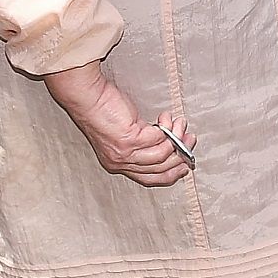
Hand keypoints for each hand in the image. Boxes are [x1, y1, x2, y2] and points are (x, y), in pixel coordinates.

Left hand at [45, 62, 194, 186]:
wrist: (87, 98)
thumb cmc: (103, 109)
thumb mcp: (123, 132)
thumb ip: (141, 141)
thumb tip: (168, 142)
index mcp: (118, 164)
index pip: (149, 179)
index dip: (170, 174)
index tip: (184, 164)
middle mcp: (121, 163)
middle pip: (159, 170)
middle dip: (179, 155)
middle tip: (189, 139)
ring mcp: (125, 153)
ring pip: (161, 155)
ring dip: (176, 138)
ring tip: (178, 123)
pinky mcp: (129, 139)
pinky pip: (158, 139)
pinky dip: (167, 127)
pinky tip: (165, 118)